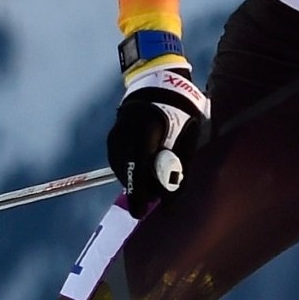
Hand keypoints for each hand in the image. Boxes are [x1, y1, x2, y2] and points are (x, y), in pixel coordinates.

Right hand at [106, 64, 210, 203]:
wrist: (160, 86)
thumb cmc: (180, 111)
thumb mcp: (186, 136)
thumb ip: (178, 167)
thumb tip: (168, 200)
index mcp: (145, 129)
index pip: (139, 167)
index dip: (140, 192)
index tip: (140, 213)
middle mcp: (123, 132)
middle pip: (129, 172)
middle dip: (142, 189)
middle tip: (157, 198)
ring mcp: (115, 135)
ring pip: (123, 169)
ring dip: (137, 180)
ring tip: (154, 182)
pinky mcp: (112, 139)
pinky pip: (120, 162)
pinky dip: (131, 171)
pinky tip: (144, 172)